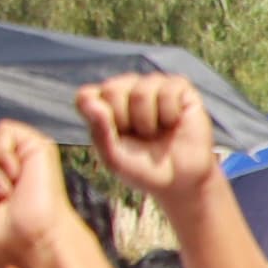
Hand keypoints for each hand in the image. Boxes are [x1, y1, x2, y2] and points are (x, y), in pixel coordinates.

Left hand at [76, 74, 219, 202]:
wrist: (181, 181)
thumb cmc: (143, 170)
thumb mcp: (114, 159)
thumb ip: (99, 130)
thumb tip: (89, 100)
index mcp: (103, 106)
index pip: (86, 96)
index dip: (98, 117)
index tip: (113, 139)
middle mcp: (126, 90)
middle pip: (112, 89)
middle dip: (126, 120)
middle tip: (139, 137)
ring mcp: (152, 86)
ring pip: (141, 90)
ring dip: (149, 121)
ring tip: (156, 132)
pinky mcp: (179, 87)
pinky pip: (169, 89)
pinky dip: (170, 113)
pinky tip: (173, 122)